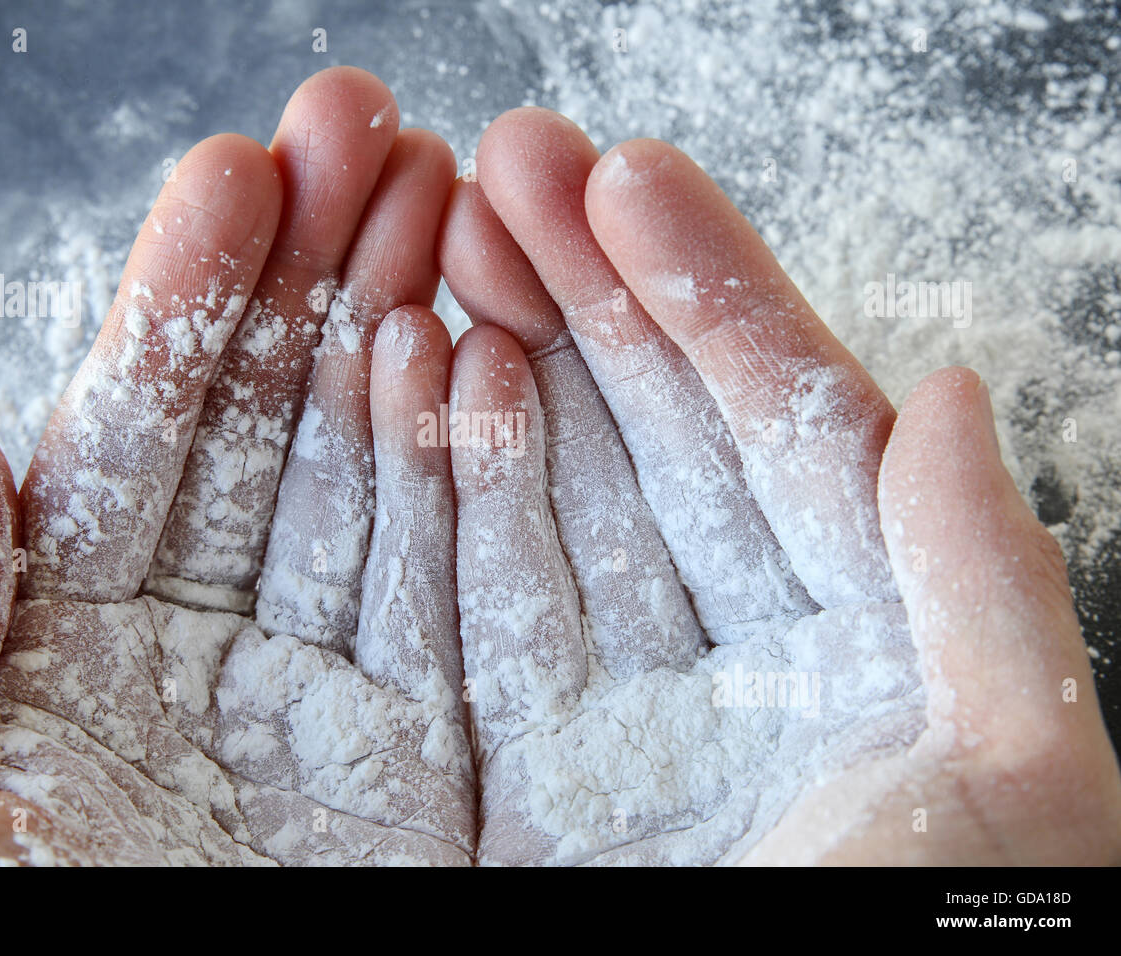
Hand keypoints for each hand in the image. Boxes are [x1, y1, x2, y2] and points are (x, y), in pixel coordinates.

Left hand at [0, 68, 474, 865]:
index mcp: (75, 644)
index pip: (141, 436)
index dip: (186, 298)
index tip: (236, 170)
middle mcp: (216, 650)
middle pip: (276, 426)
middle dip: (317, 268)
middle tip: (367, 129)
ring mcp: (333, 697)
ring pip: (375, 481)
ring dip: (403, 330)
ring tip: (440, 198)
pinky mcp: (430, 764)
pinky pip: (458, 602)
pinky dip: (474, 479)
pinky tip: (479, 358)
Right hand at [436, 108, 1120, 864]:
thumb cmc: (895, 942)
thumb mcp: (1007, 785)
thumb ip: (983, 588)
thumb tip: (954, 399)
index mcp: (849, 647)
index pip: (775, 427)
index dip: (708, 291)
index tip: (629, 177)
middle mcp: (718, 656)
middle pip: (641, 430)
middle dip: (579, 284)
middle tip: (505, 159)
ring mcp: (595, 704)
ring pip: (539, 488)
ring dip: (490, 351)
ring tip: (439, 235)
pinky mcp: (490, 769)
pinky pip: (454, 600)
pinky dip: (424, 484)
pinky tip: (401, 374)